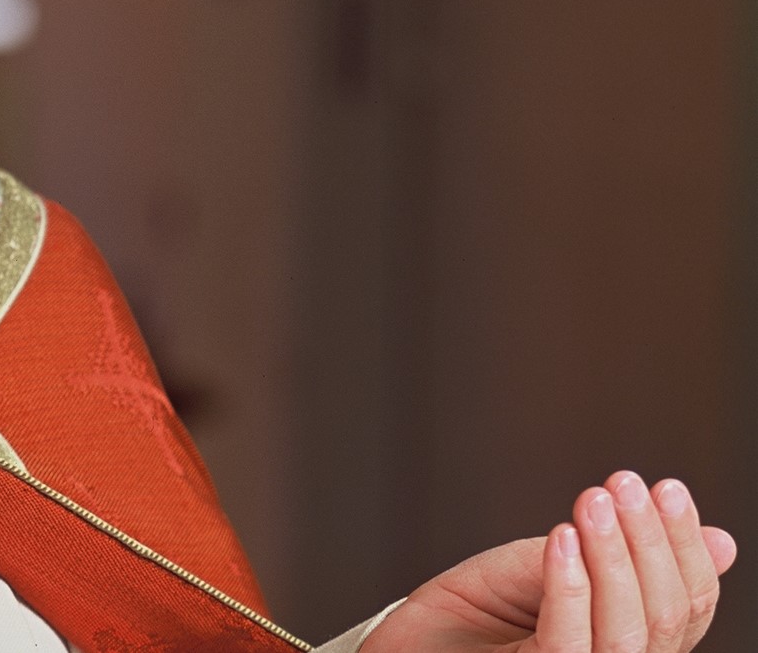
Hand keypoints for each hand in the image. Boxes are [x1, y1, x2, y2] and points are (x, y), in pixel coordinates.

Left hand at [362, 472, 735, 651]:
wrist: (395, 651)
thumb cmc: (466, 618)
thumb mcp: (540, 569)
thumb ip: (612, 556)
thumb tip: (721, 538)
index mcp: (626, 644)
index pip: (687, 607)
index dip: (685, 547)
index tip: (665, 487)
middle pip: (668, 619)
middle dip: (653, 542)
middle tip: (625, 482)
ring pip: (630, 634)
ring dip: (616, 557)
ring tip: (595, 500)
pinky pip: (569, 641)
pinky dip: (569, 585)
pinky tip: (563, 538)